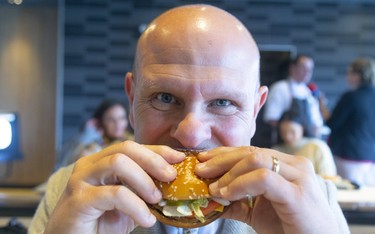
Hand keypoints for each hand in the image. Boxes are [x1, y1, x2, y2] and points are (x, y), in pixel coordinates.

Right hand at [45, 141, 184, 233]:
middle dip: (153, 160)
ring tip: (157, 199)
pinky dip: (136, 206)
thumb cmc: (100, 223)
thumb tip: (173, 181)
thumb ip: (144, 189)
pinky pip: (115, 194)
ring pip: (118, 163)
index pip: (132, 147)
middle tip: (171, 177)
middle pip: (125, 148)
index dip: (157, 150)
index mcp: (101, 161)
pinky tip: (146, 219)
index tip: (179, 158)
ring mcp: (81, 180)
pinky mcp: (78, 200)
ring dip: (144, 180)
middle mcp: (89, 165)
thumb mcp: (129, 203)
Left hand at [195, 146, 339, 233]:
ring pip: (256, 160)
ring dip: (229, 174)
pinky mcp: (298, 194)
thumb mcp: (257, 212)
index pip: (251, 151)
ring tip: (214, 188)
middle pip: (251, 152)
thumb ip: (236, 202)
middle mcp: (295, 165)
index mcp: (286, 165)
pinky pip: (263, 179)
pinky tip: (227, 193)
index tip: (202, 160)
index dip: (224, 154)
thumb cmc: (290, 228)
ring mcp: (299, 177)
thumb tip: (208, 198)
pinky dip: (240, 184)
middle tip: (200, 170)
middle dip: (221, 160)